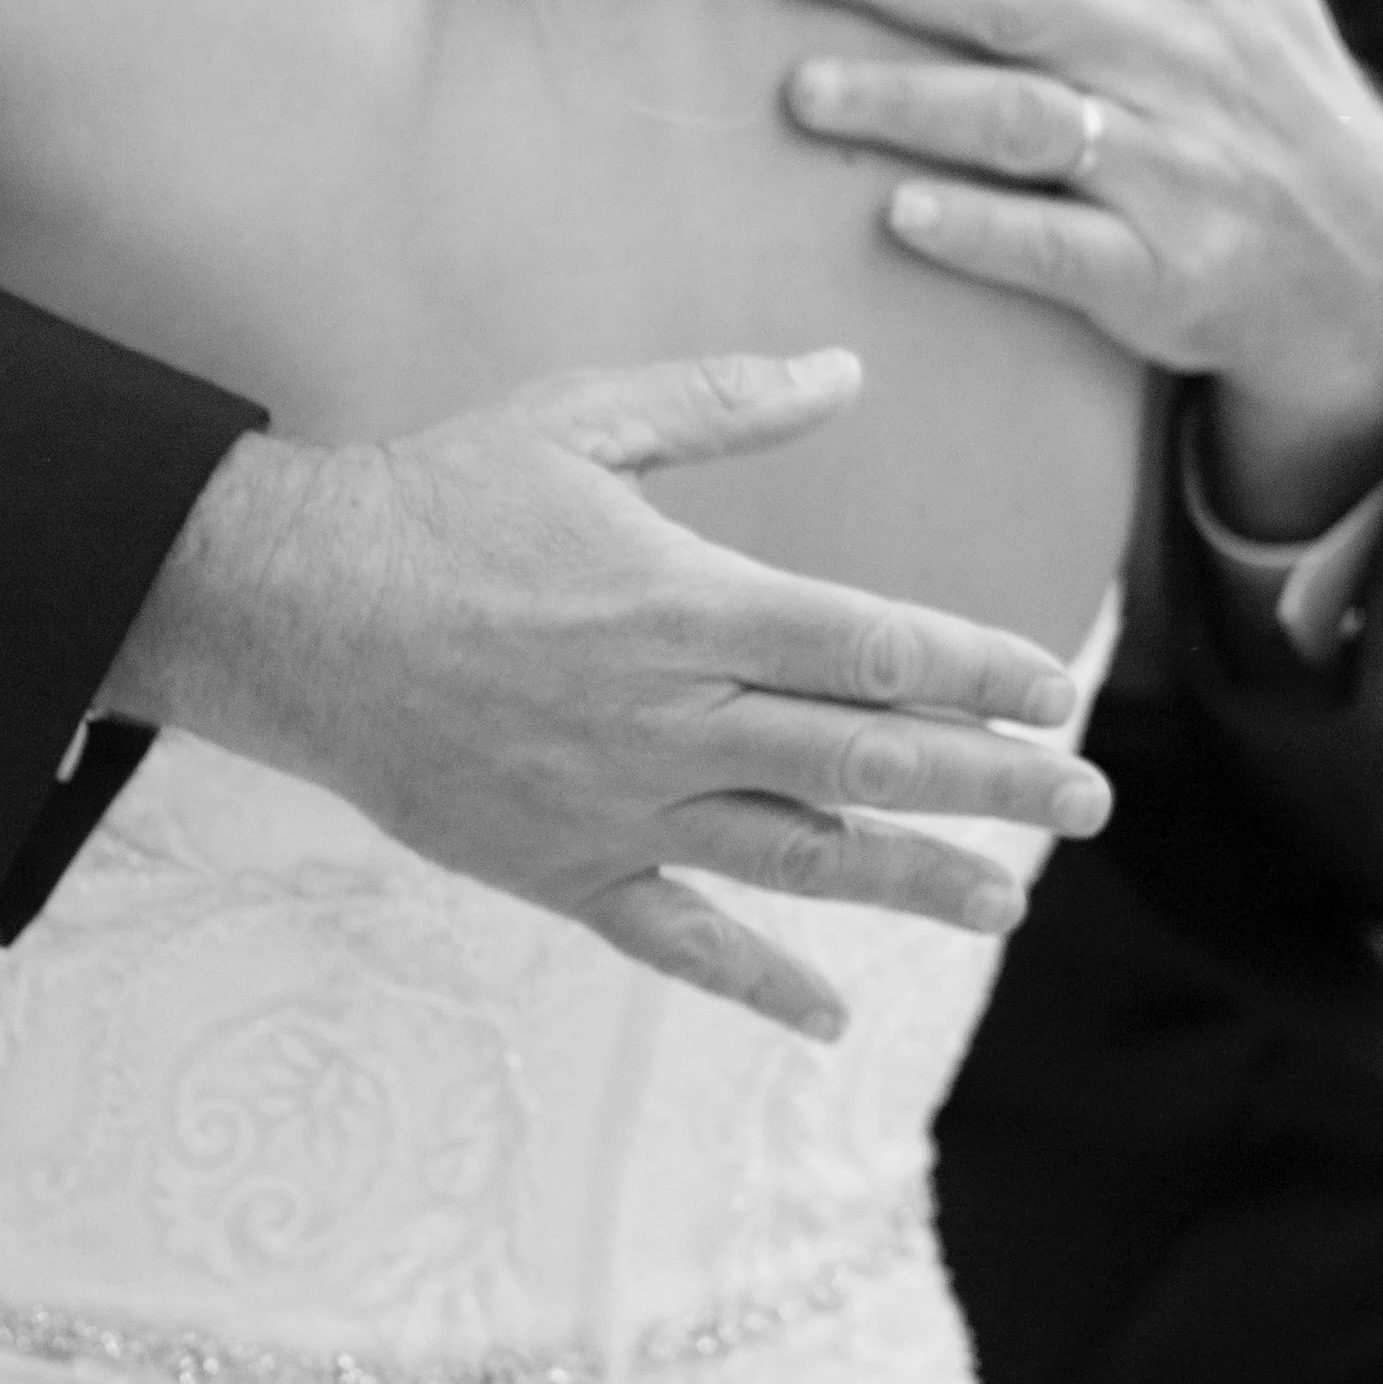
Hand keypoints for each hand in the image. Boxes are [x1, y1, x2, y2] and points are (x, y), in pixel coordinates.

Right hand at [101, 350, 1109, 1040]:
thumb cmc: (443, 499)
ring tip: (1008, 905)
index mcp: (687, 603)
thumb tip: (846, 370)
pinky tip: (828, 1013)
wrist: (292, 612)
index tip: (1056, 688)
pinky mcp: (561, 866)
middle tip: (1090, 801)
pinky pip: (675, 938)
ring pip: (796, 859)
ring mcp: (618, 805)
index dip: (976, 671)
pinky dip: (756, 980)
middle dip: (991, 783)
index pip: (871, 646)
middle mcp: (669, 717)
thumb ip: (724, 400)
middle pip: (864, 759)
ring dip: (912, 884)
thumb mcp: (584, 417)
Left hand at [781, 0, 1382, 534]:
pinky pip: (1061, 250)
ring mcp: (1179, 172)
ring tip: (804, 92)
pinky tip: (900, 213)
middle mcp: (1188, 62)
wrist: (1365, 268)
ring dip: (912, 103)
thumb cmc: (1283, 93)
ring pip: (1028, 121)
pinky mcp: (1166, 276)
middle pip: (1027, 1)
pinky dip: (981, 231)